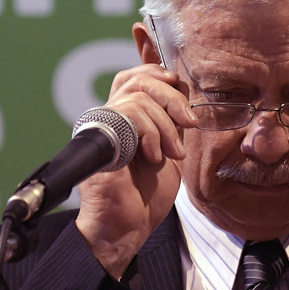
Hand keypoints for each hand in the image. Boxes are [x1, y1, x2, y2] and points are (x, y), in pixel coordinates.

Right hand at [75, 63, 196, 278]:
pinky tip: (153, 156)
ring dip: (165, 124)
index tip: (172, 70)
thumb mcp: (171, 150)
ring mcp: (102, 127)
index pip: (134, 76)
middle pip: (137, 79)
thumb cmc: (147, 196)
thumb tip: (183, 87)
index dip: (149, 61)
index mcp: (126, 118)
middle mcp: (110, 118)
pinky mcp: (99, 138)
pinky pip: (130, 114)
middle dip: (170, 95)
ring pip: (137, 95)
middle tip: (189, 123)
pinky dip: (150, 133)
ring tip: (171, 153)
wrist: (127, 228)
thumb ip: (173, 121)